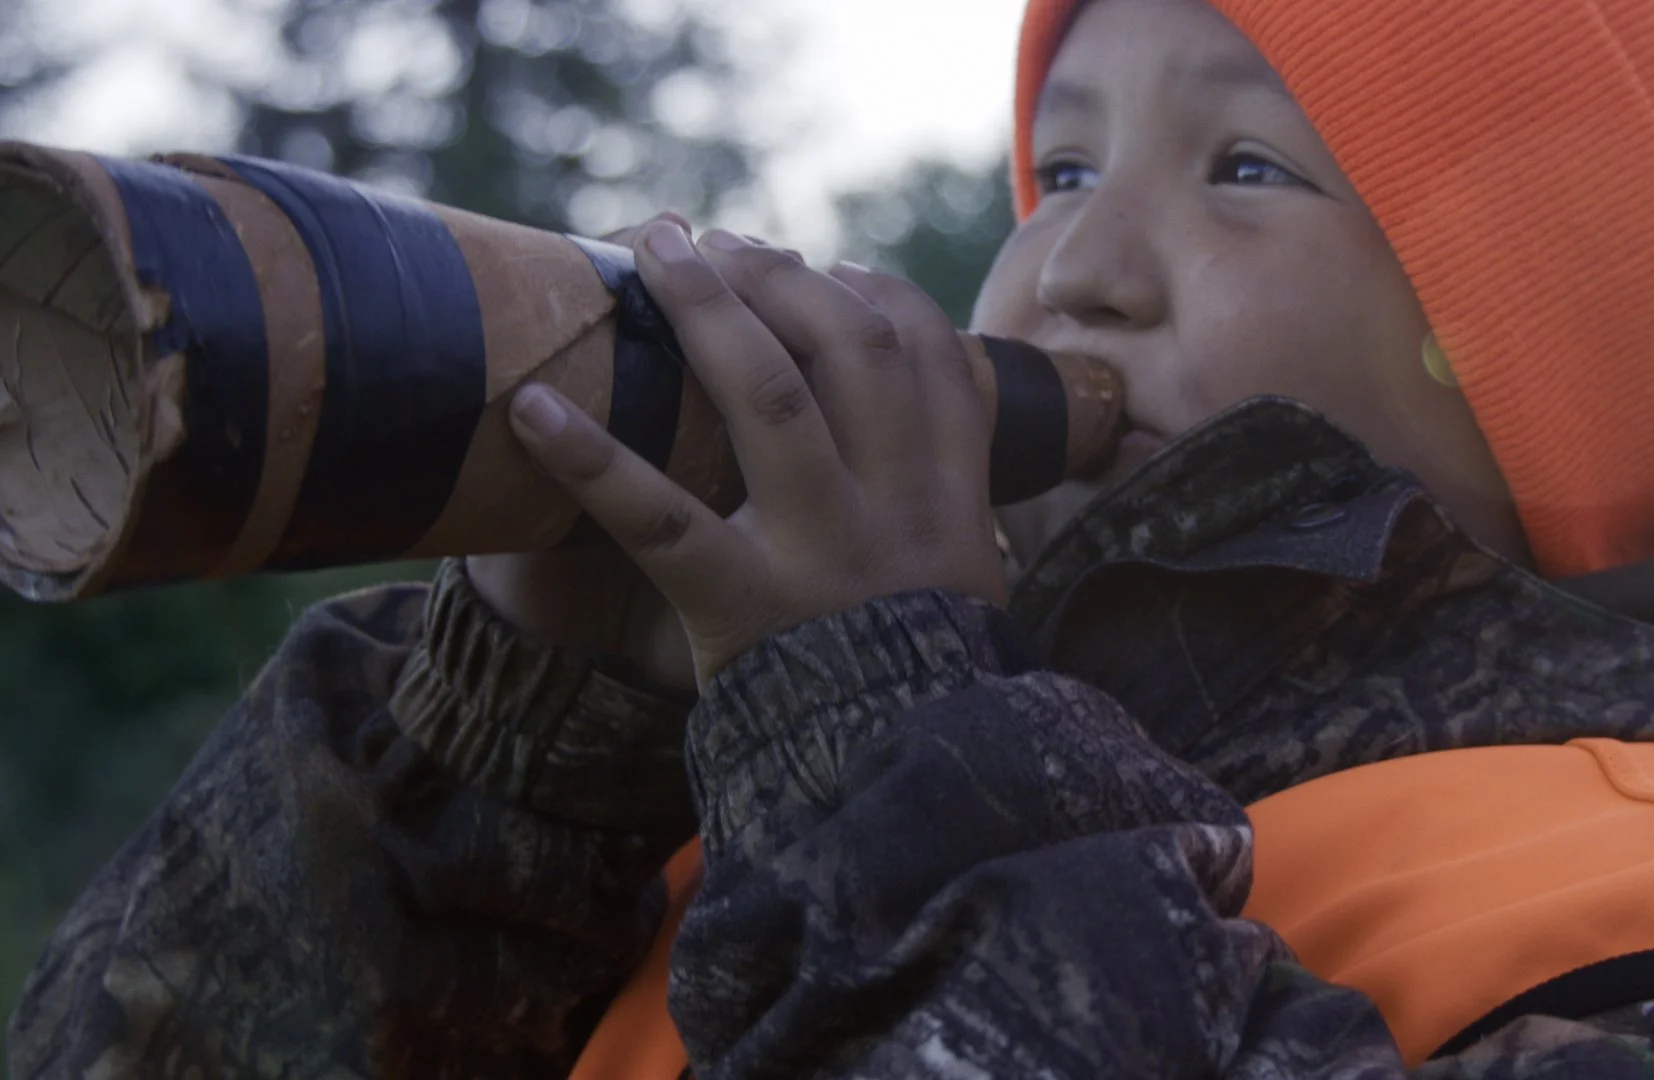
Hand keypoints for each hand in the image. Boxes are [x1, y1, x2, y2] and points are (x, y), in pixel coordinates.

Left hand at [506, 223, 1004, 686]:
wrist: (904, 774)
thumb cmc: (914, 670)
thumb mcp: (962, 575)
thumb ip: (940, 489)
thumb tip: (900, 397)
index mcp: (954, 497)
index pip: (932, 356)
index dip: (880, 294)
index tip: (831, 266)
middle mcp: (898, 509)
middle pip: (852, 348)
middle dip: (781, 277)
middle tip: (716, 242)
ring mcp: (823, 553)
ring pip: (771, 399)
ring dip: (708, 311)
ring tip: (653, 254)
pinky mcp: (745, 605)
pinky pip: (662, 522)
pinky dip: (591, 460)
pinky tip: (531, 408)